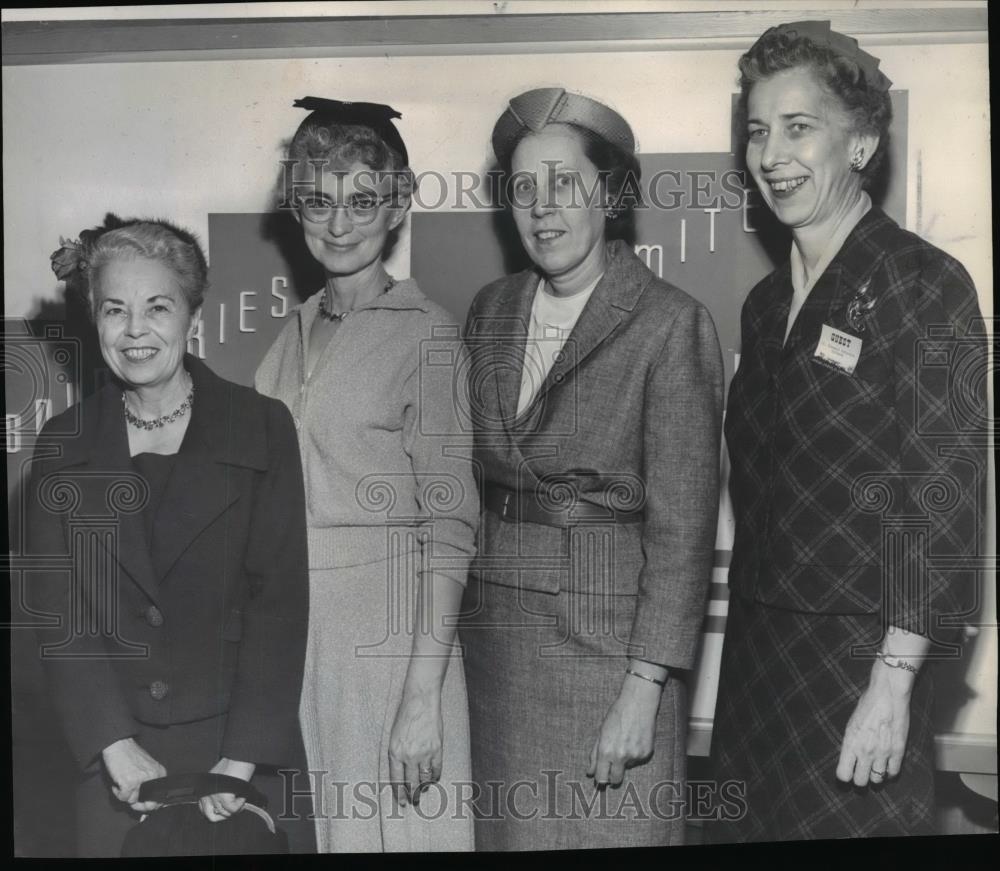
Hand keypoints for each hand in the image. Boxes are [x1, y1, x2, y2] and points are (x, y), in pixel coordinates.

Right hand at [102, 737, 166, 812]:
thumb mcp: (146, 768)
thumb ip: (149, 783)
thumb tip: (149, 804)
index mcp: (159, 773)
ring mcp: (141, 780)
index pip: (160, 797)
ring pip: (132, 801)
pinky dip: (118, 792)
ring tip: (123, 783)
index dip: (152, 804)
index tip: (145, 806)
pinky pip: (123, 797)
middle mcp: (153, 776)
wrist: (119, 745)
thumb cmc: (130, 756)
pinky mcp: (129, 783)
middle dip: (138, 804)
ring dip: (125, 796)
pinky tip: (118, 782)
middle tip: (131, 797)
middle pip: (148, 803)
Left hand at [198, 757, 255, 822]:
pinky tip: (243, 796)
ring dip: (235, 808)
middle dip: (224, 816)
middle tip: (234, 809)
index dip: (217, 812)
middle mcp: (205, 793)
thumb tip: (221, 808)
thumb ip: (216, 792)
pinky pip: (233, 809)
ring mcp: (213, 796)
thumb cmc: (233, 764)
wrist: (239, 756)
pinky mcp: (223, 797)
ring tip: (241, 798)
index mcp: (203, 789)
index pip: (204, 810)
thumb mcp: (219, 779)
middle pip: (211, 816)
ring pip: (224, 814)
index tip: (226, 810)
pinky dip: (240, 805)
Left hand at [388, 687, 442, 808]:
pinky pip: (437, 769)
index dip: (399, 794)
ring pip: (424, 778)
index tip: (402, 803)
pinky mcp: (436, 748)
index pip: (396, 780)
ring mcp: (424, 753)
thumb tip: (402, 772)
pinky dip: (435, 777)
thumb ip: (397, 754)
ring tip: (423, 792)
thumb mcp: (394, 736)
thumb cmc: (405, 716)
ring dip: (424, 788)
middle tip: (414, 801)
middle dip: (412, 795)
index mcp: (395, 752)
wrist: (420, 702)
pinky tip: (434, 779)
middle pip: (411, 783)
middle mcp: (408, 756)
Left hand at [586, 676, 661, 787]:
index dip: (600, 779)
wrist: (638, 704)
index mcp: (606, 751)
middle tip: (613, 767)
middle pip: (616, 780)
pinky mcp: (646, 754)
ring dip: (625, 760)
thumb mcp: (601, 733)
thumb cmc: (617, 715)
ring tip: (626, 741)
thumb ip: (594, 754)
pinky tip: (635, 739)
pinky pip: (638, 760)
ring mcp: (635, 756)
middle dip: (613, 777)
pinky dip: (635, 753)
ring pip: (627, 767)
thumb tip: (590, 772)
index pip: (601, 778)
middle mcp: (620, 756)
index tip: (601, 777)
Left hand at [836, 661, 911, 786]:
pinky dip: (889, 773)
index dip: (844, 775)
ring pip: (877, 780)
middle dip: (859, 779)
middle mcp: (865, 752)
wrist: (887, 695)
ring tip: (873, 768)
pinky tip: (886, 766)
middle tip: (860, 772)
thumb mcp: (850, 724)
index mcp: (850, 744)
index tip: (846, 772)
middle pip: (860, 782)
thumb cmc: (867, 705)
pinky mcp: (898, 751)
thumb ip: (850, 743)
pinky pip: (893, 772)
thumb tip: (849, 758)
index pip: (843, 774)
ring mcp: (883, 753)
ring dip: (874, 776)